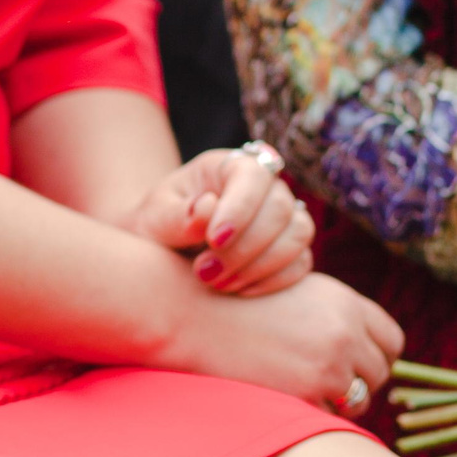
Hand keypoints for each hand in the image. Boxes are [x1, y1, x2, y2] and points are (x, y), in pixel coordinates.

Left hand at [127, 143, 314, 296]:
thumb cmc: (158, 226)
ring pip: (298, 234)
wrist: (164, 251)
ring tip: (217, 283)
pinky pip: (301, 263)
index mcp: (226, 166)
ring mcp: (282, 216)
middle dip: (245, 246)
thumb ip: (178, 215)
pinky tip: (239, 290)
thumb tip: (208, 206)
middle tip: (206, 272)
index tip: (213, 240)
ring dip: (261, 265)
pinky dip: (274, 281)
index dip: (240, 208)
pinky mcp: (291, 248)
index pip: (252, 175)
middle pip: (279, 208)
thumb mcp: (155, 218)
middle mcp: (263, 186)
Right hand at [161, 272, 402, 415]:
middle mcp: (343, 330)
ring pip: (358, 399)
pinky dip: (310, 410)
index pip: (391, 339)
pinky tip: (279, 391)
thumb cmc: (231, 299)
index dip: (375, 354)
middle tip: (319, 376)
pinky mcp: (308, 393)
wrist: (186, 311)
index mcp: (342, 300)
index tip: (352, 360)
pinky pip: (330, 416)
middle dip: (355, 379)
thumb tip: (365, 348)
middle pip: (379, 372)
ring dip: (335, 398)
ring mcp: (328, 363)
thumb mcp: (289, 289)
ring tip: (297, 384)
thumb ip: (331, 313)